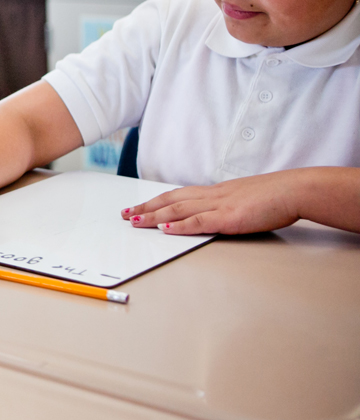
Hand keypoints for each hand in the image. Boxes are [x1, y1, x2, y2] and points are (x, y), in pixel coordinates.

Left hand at [122, 172, 300, 234]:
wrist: (294, 190)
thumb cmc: (275, 196)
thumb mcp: (244, 198)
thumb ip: (227, 205)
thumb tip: (218, 213)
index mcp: (215, 192)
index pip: (178, 195)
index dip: (156, 201)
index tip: (139, 206)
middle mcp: (212, 196)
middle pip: (171, 201)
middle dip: (146, 208)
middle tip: (126, 214)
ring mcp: (219, 206)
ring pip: (178, 210)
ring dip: (154, 216)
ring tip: (135, 222)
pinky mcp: (229, 218)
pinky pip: (199, 222)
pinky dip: (180, 226)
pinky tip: (165, 229)